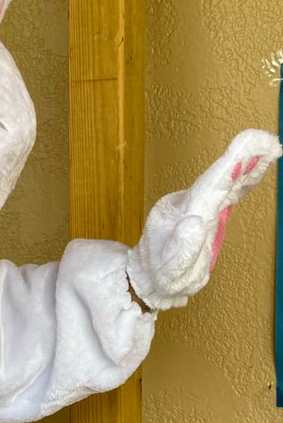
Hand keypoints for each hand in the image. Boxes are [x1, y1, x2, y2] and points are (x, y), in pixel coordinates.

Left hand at [127, 128, 281, 310]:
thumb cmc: (160, 276)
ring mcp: (197, 206)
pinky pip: (226, 191)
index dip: (231, 167)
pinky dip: (243, 180)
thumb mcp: (169, 270)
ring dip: (247, 165)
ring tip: (270, 149)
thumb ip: (182, 248)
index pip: (209, 186)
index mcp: (181, 214)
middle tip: (268, 143)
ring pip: (225, 181)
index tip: (249, 149)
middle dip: (243, 159)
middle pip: (219, 177)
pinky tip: (256, 170)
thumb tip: (196, 222)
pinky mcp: (206, 213)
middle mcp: (189, 204)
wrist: (151, 278)